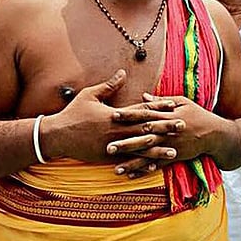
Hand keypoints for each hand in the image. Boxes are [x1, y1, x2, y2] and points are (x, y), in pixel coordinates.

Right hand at [43, 70, 174, 163]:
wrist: (57, 136)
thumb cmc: (73, 113)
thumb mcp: (89, 95)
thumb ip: (109, 85)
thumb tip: (123, 72)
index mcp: (115, 114)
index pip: (142, 109)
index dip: (159, 107)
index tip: (174, 104)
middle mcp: (117, 130)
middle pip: (147, 128)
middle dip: (166, 127)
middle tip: (184, 125)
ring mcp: (114, 145)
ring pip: (141, 148)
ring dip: (159, 150)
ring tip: (175, 151)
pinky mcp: (108, 158)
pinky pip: (129, 162)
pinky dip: (142, 164)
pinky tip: (155, 167)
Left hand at [109, 93, 228, 175]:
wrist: (215, 134)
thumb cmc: (198, 114)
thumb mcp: (182, 102)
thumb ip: (161, 100)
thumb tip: (142, 96)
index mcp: (168, 116)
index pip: (145, 114)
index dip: (129, 115)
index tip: (113, 115)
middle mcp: (167, 132)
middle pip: (143, 138)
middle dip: (125, 143)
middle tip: (108, 147)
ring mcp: (171, 146)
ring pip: (148, 155)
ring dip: (132, 162)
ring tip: (115, 169)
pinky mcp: (175, 156)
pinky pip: (157, 165)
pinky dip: (145, 170)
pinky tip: (131, 175)